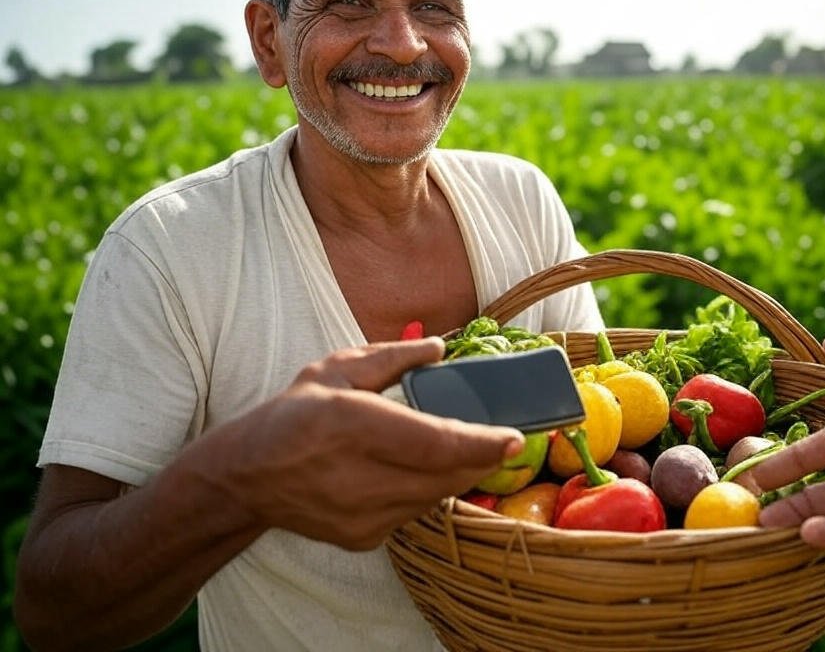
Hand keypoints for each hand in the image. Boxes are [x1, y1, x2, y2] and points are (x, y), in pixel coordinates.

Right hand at [213, 338, 523, 549]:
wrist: (247, 478)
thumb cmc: (293, 416)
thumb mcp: (336, 369)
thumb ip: (392, 357)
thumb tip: (439, 350)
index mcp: (352, 424)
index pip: (433, 443)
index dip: (480, 444)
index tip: (514, 437)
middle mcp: (358, 475)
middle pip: (446, 474)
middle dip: (480, 456)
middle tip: (501, 436)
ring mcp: (361, 515)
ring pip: (436, 495)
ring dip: (455, 471)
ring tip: (455, 446)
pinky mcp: (364, 537)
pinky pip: (416, 510)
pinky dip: (427, 488)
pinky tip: (413, 469)